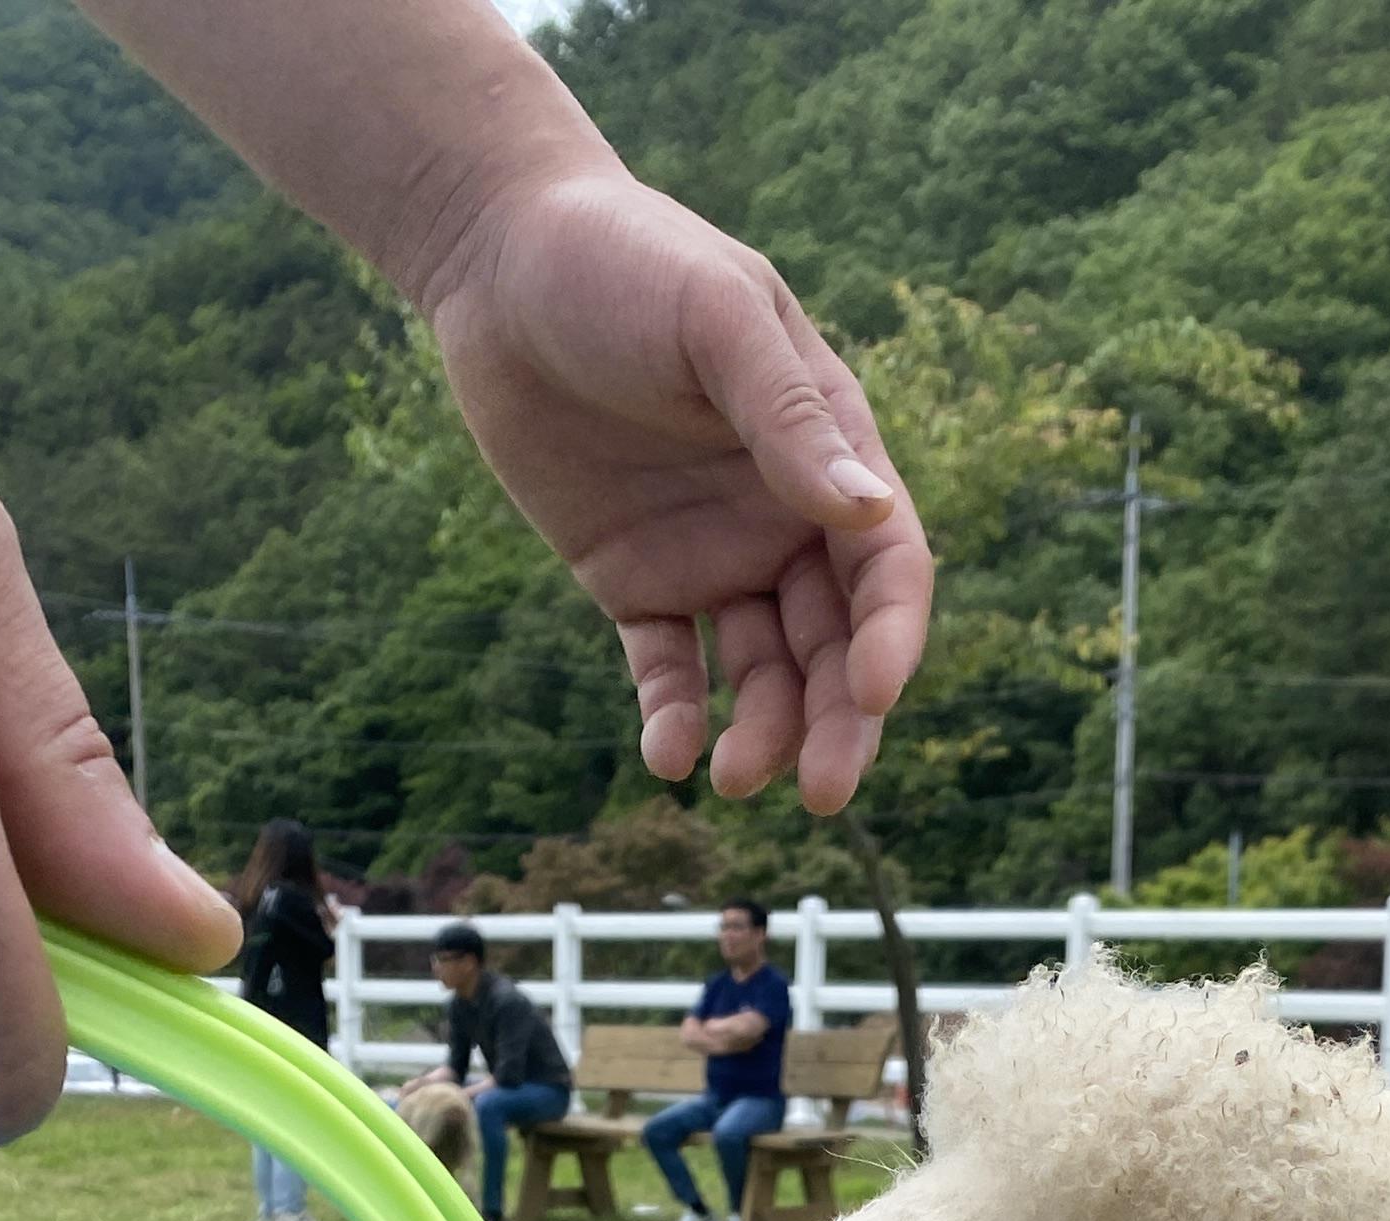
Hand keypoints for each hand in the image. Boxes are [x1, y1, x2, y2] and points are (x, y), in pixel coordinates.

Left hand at [420, 166, 930, 813]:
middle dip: (838, 723)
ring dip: (762, 734)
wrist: (500, 256)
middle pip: (834, 645)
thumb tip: (867, 509)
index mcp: (829, 451)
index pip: (886, 566)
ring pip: (761, 674)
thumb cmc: (623, 259)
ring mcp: (711, 557)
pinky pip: (667, 670)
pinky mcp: (635, 584)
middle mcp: (782, 519)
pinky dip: (673, 719)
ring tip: (729, 777)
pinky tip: (668, 757)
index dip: (890, 636)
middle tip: (822, 794)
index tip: (872, 694)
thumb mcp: (714, 319)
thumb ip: (787, 414)